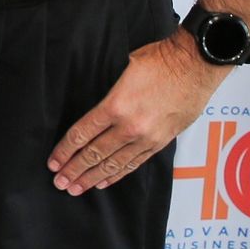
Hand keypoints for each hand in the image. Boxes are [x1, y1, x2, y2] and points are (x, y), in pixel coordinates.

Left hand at [47, 31, 228, 194]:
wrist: (195, 66)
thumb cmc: (160, 61)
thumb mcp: (122, 68)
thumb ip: (108, 92)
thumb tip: (95, 106)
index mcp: (116, 106)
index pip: (82, 134)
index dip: (65, 150)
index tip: (53, 161)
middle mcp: (130, 127)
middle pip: (94, 154)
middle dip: (74, 170)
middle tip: (60, 182)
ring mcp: (146, 137)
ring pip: (114, 164)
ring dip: (92, 177)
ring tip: (76, 188)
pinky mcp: (161, 142)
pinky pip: (135, 163)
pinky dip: (118, 174)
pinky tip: (104, 181)